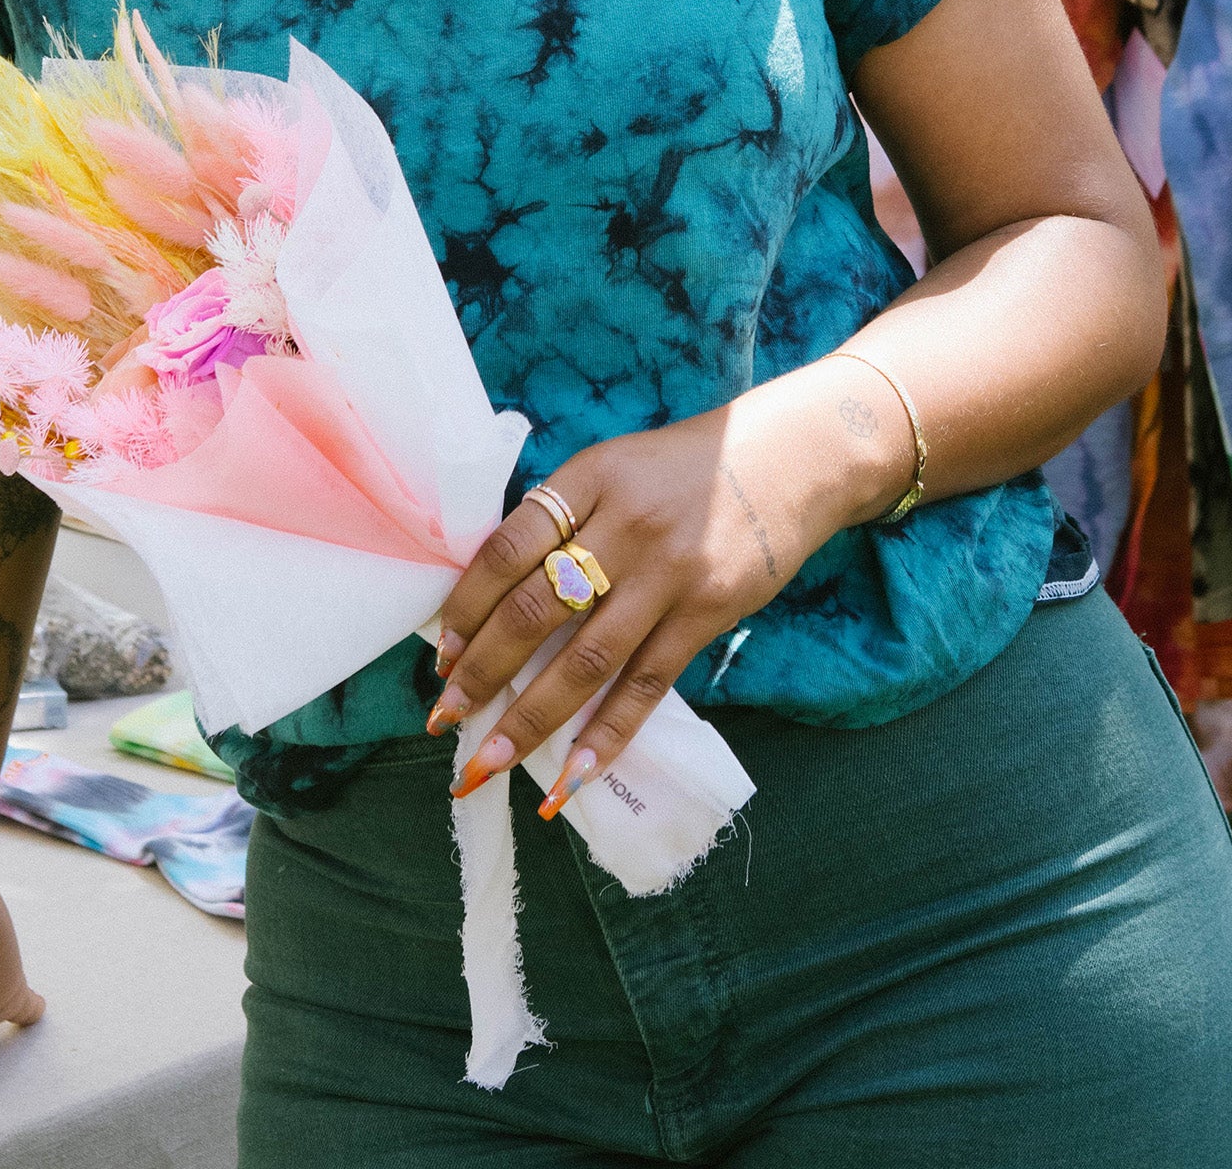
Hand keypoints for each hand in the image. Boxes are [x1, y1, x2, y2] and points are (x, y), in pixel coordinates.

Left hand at [427, 363, 912, 816]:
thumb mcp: (615, 467)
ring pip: (587, 659)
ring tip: (487, 760)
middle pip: (538, 610)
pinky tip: (572, 775)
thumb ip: (564, 518)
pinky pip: (648, 684)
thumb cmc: (683, 467)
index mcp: (589, 477)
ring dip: (531, 718)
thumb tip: (493, 598)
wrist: (789, 457)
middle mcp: (625, 524)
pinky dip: (607, 734)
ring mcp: (670, 572)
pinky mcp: (708, 612)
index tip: (441, 653)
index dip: (468, 605)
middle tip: (443, 719)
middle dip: (484, 672)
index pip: (510, 547)